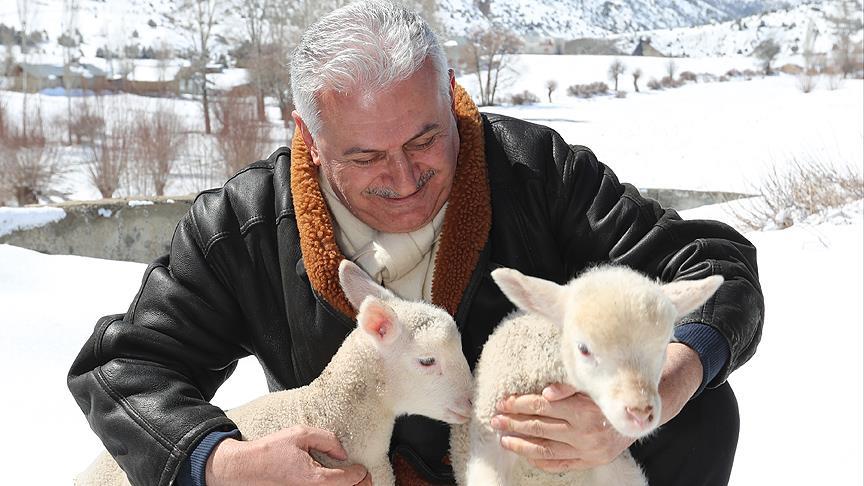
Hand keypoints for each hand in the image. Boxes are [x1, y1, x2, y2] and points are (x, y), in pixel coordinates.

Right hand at [205, 425, 370, 485]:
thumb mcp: (301, 434)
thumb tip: (342, 452)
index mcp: (316, 479)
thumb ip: (326, 440)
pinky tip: (334, 483)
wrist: (246, 468)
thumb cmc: (269, 452)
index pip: (349, 480)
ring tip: (354, 483)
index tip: (361, 468)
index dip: (360, 472)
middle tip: (365, 479)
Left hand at [492, 384, 633, 472]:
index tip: (503, 402)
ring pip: (545, 449)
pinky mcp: (591, 462)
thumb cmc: (611, 395)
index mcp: (584, 409)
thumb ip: (568, 387)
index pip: (542, 406)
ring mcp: (587, 450)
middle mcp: (585, 432)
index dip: (519, 404)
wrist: (640, 414)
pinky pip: (560, 464)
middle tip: (495, 420)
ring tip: (504, 439)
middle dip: (513, 423)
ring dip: (521, 444)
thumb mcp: (592, 384)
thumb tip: (546, 391)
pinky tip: (526, 453)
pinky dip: (540, 460)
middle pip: (539, 427)